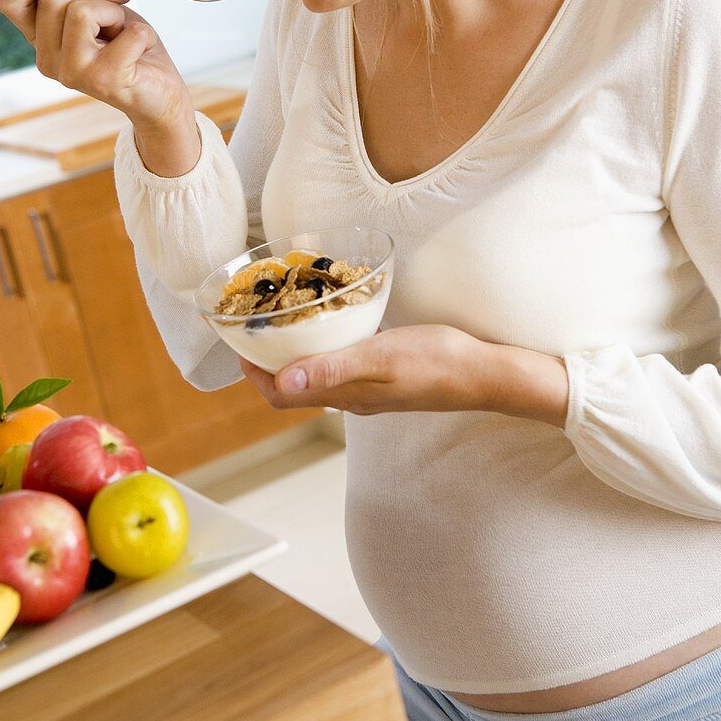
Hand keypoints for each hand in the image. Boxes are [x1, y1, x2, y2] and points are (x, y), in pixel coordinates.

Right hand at [0, 0, 190, 130]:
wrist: (161, 91)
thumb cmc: (131, 48)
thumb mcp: (97, 9)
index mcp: (42, 40)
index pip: (11, 1)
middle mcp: (49, 59)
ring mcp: (73, 72)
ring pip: (80, 10)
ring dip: (116, 11)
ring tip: (128, 31)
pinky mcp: (104, 80)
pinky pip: (126, 33)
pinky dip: (143, 33)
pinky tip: (142, 49)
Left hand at [239, 325, 504, 415]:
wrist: (482, 374)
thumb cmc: (435, 362)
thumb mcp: (381, 358)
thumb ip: (333, 368)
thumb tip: (282, 379)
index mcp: (344, 395)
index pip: (281, 394)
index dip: (254, 375)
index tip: (239, 345)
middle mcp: (350, 398)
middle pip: (294, 387)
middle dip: (269, 362)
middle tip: (257, 328)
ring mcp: (369, 390)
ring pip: (317, 377)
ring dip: (296, 355)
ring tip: (287, 323)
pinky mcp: (385, 378)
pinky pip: (341, 368)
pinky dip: (324, 350)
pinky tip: (334, 328)